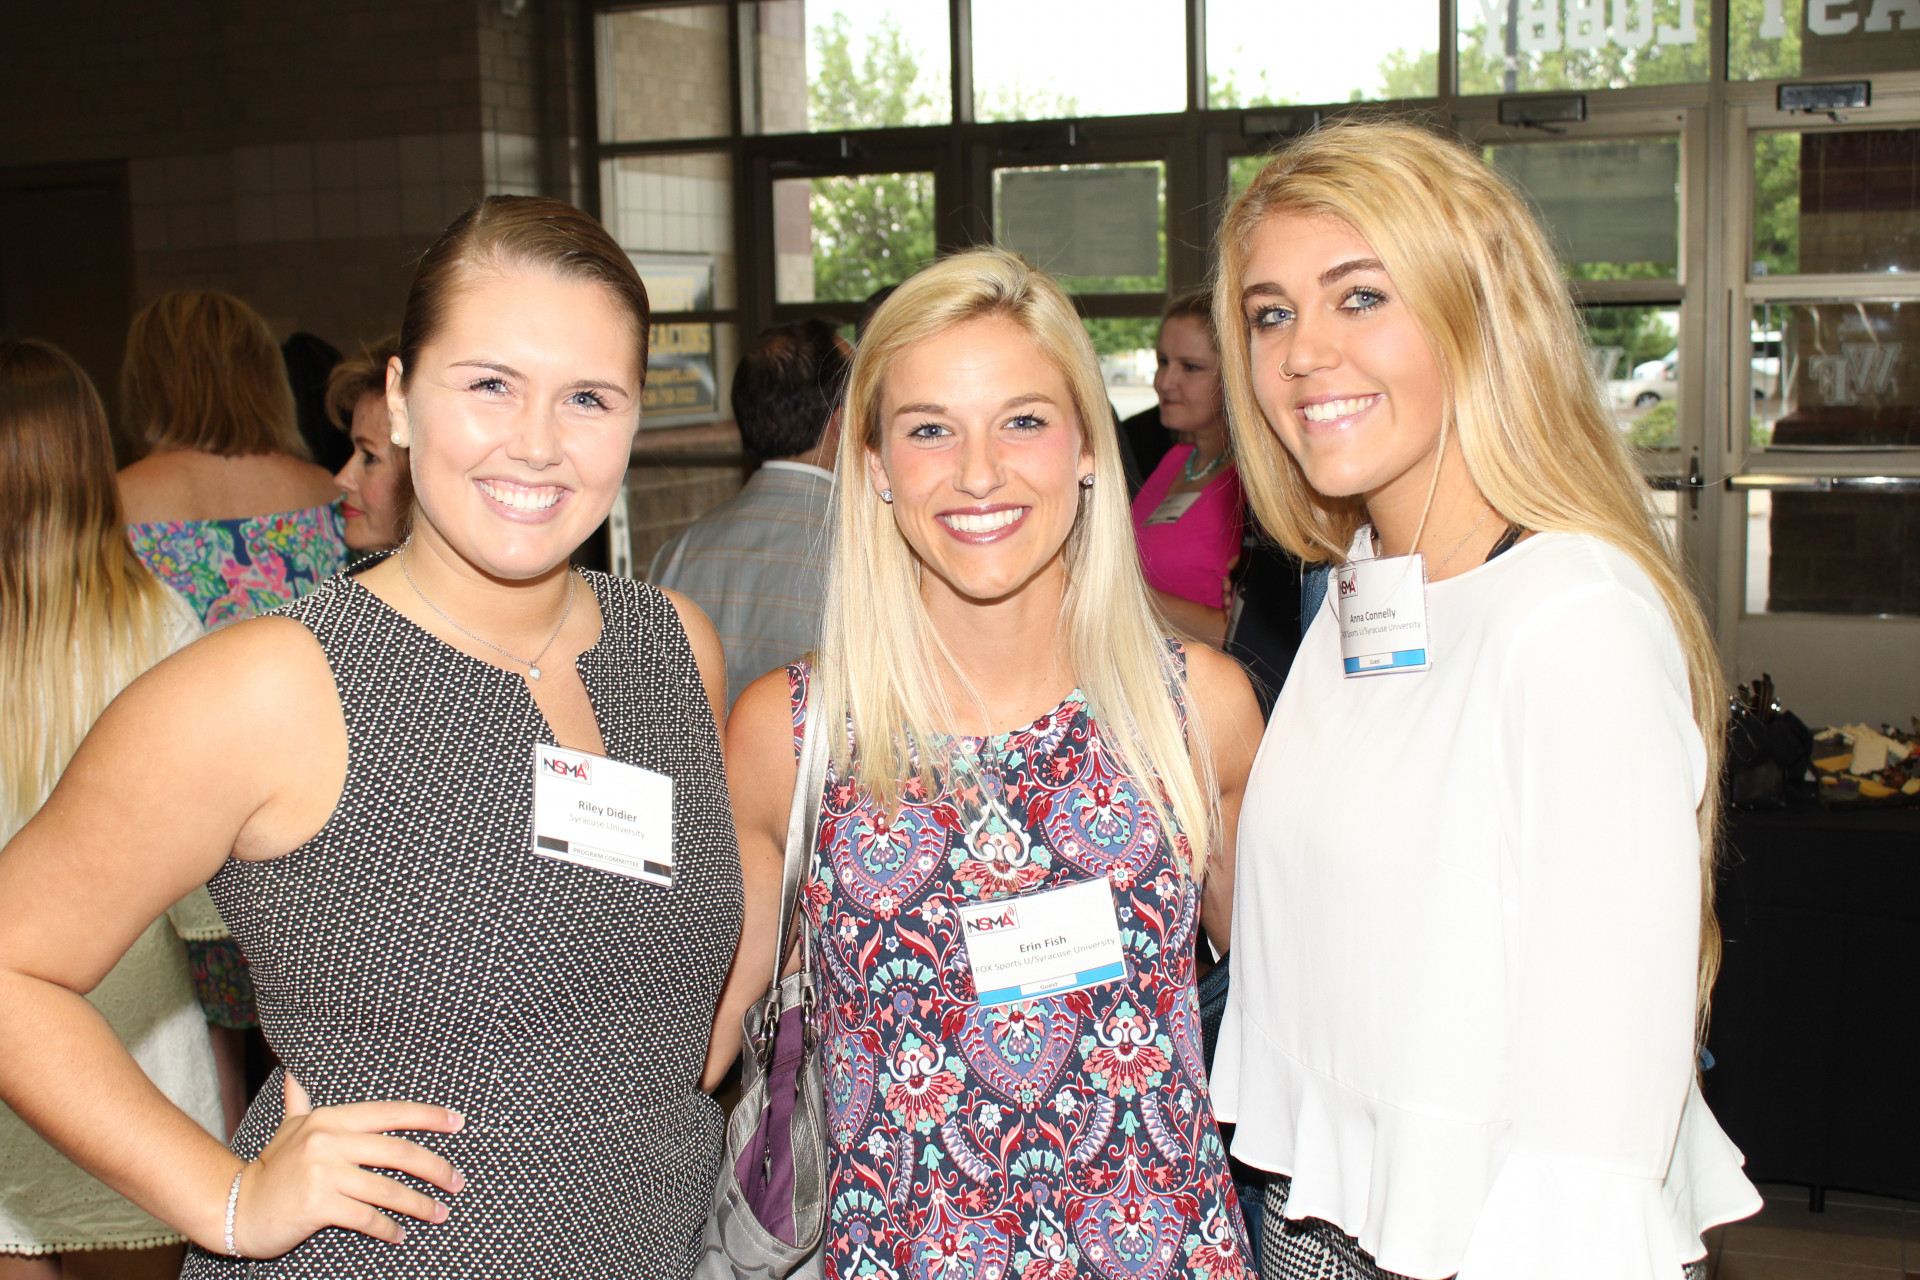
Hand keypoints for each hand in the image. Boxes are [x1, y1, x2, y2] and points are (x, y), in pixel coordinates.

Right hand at [230, 1072, 466, 1255]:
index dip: (428, 1117)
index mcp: (330, 1119)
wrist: (236, 1208)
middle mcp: (328, 1140)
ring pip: (388, 1189)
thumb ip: (298, 1101)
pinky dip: (389, 1228)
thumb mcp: (288, 1129)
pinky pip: (367, 1217)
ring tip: (440, 1213)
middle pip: (400, 1152)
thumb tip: (293, 1071)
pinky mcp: (319, 1205)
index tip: (458, 1123)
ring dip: (420, 1204)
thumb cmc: (271, 1169)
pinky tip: (401, 1233)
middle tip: (458, 1183)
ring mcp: (323, 1172)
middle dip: (436, 1168)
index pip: (390, 1113)